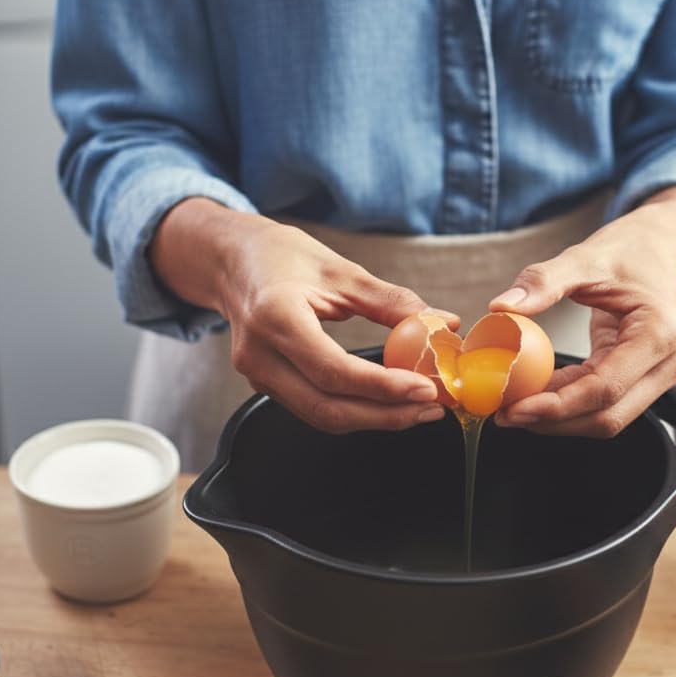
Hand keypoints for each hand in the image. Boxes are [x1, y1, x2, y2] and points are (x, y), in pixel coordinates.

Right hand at [150, 198, 455, 431]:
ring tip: (419, 410)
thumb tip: (443, 322)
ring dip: (374, 419)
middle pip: (326, 406)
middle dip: (385, 415)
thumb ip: (392, 300)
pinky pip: (313, 408)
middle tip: (431, 409)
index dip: (382, 387)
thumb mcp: (341, 270)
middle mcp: (259, 353)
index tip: (424, 389)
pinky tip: (388, 404)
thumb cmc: (281, 257)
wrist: (232, 261)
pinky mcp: (265, 383)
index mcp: (275, 316)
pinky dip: (354, 410)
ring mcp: (257, 374)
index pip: (333, 370)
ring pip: (320, 415)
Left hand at [488, 186, 675, 436]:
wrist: (660, 246)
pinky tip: (533, 395)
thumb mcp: (585, 257)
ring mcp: (657, 375)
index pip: (605, 388)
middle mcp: (667, 363)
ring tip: (513, 407)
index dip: (558, 406)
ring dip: (558, 419)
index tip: (515, 408)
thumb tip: (501, 308)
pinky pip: (601, 401)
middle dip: (554, 421)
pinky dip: (567, 403)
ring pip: (605, 417)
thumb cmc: (631, 249)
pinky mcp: (640, 377)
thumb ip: (544, 281)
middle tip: (505, 414)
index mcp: (660, 333)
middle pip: (607, 415)